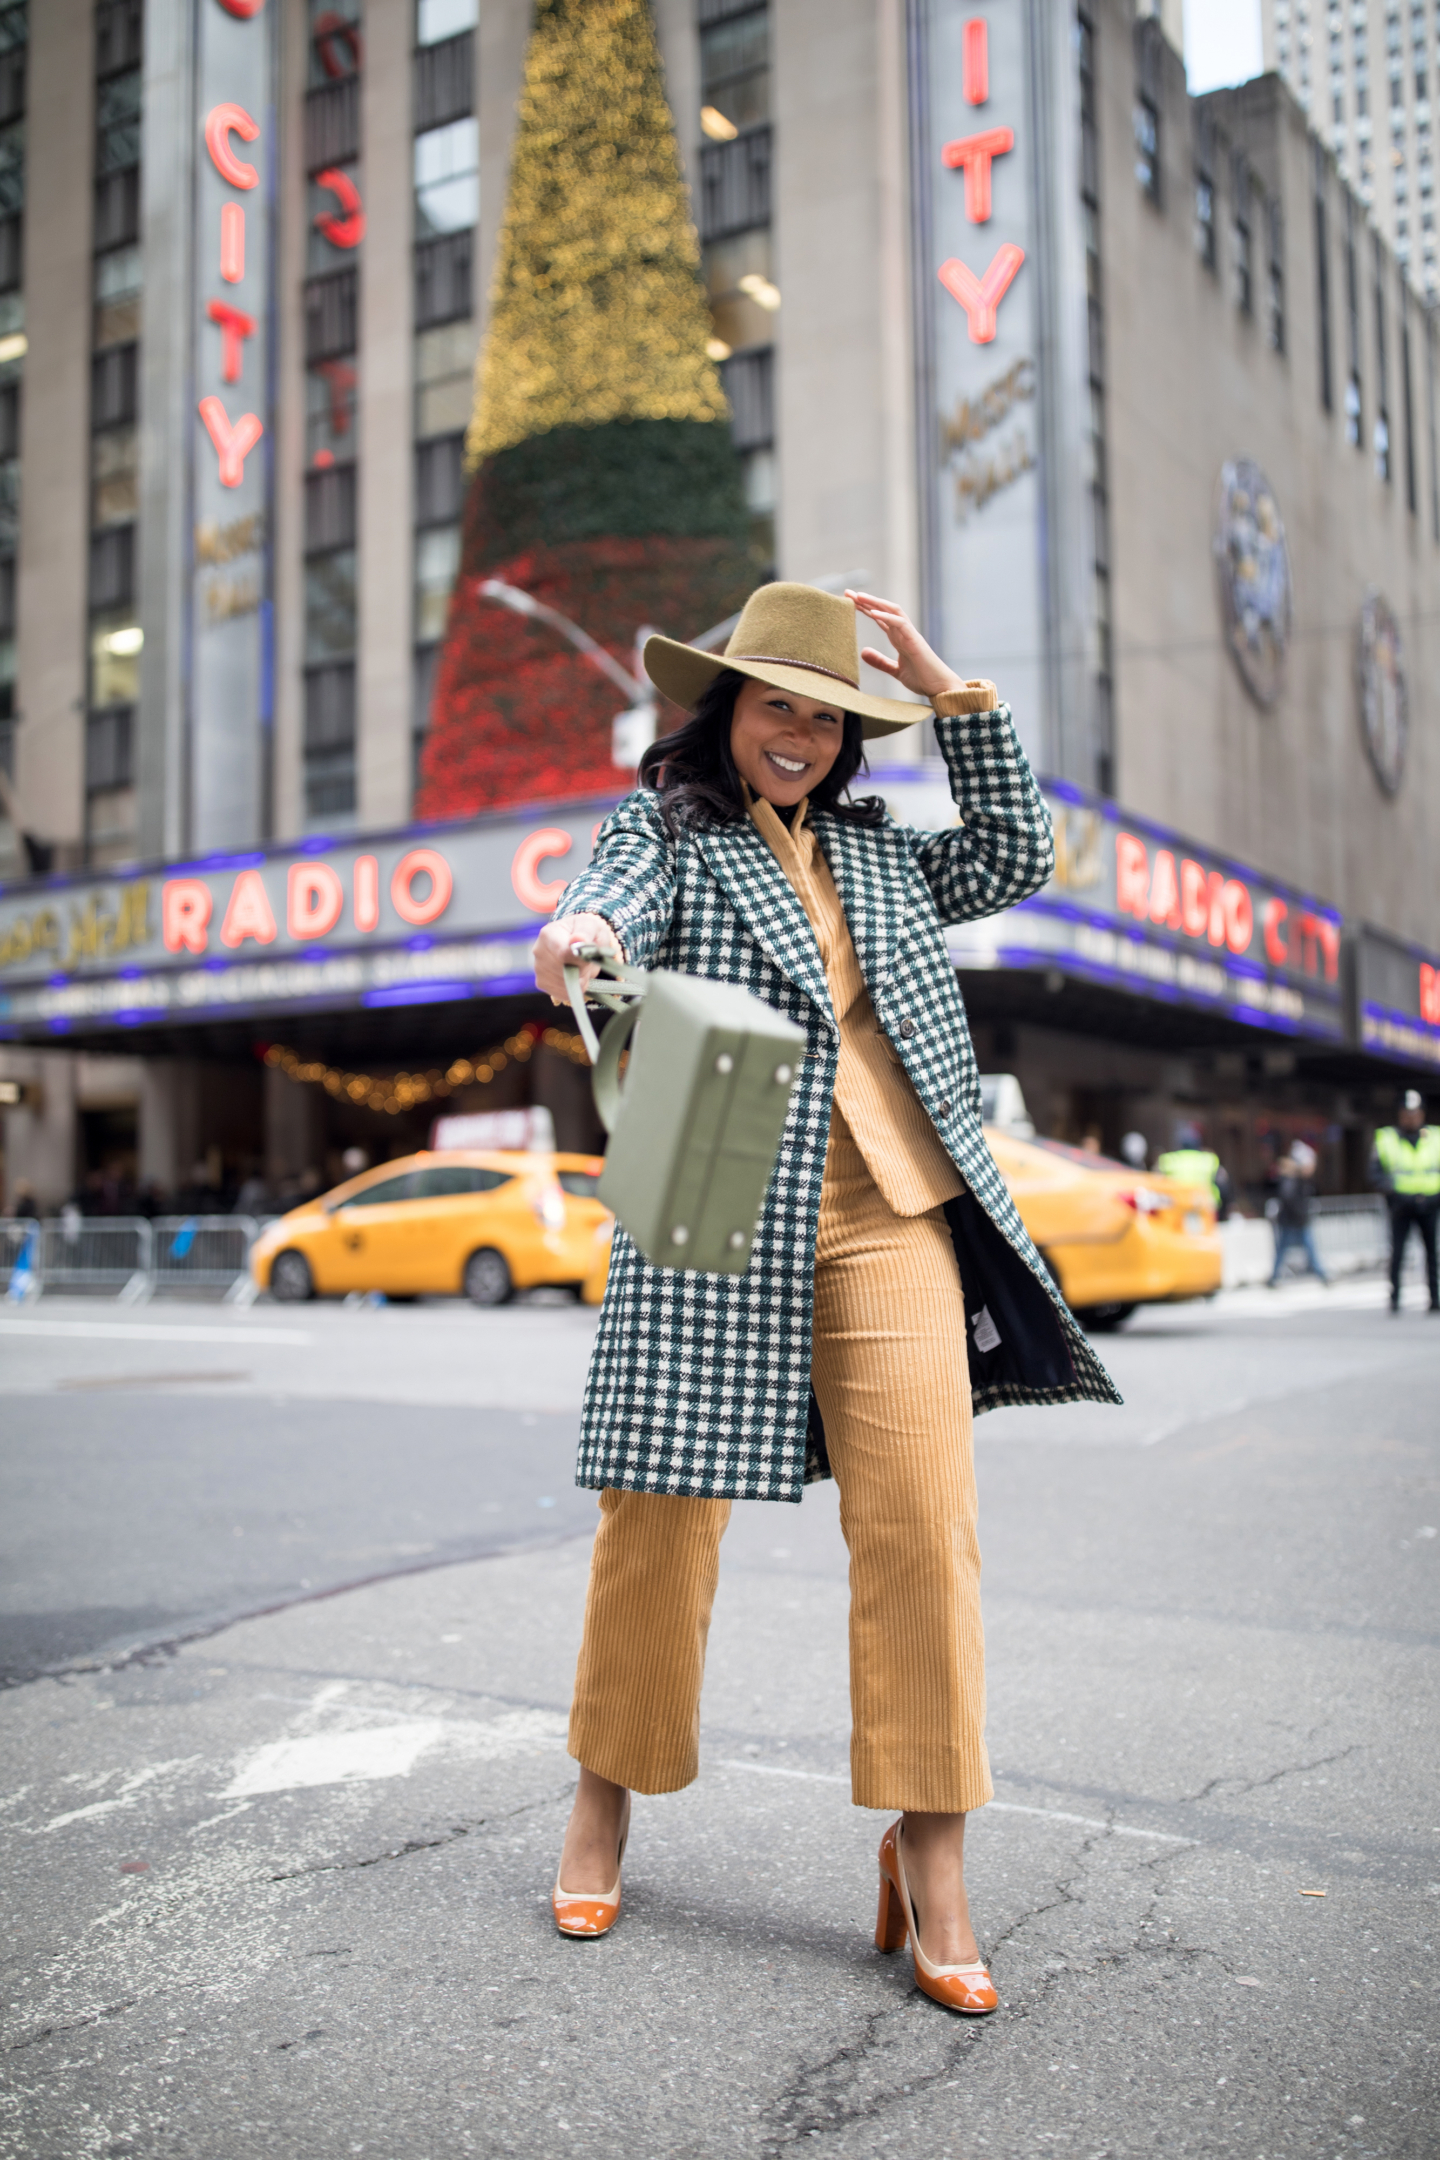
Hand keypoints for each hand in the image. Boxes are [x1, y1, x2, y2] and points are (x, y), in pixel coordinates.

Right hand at [534, 913, 620, 1004]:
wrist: (578, 939)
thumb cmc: (585, 931)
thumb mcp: (590, 926)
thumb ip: (585, 933)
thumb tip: (578, 940)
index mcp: (548, 934)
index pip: (563, 954)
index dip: (580, 961)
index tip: (589, 958)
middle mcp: (538, 952)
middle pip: (564, 972)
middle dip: (582, 970)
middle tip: (588, 961)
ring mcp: (538, 969)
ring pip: (565, 985)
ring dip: (580, 980)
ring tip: (581, 966)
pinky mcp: (542, 983)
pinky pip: (563, 993)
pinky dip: (575, 988)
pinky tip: (576, 976)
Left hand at [846, 590, 965, 700]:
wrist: (940, 687)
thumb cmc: (922, 678)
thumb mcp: (895, 670)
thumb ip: (880, 661)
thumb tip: (862, 652)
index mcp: (899, 638)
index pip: (880, 618)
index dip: (865, 609)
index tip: (848, 602)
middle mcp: (904, 632)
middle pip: (883, 610)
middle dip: (866, 601)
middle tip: (847, 593)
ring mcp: (910, 634)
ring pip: (892, 610)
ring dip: (875, 602)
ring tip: (859, 596)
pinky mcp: (915, 640)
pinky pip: (900, 623)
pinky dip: (887, 617)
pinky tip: (873, 613)